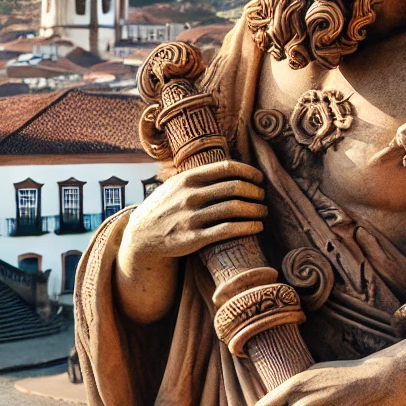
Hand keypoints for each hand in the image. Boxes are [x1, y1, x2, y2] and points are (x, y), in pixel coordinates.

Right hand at [120, 160, 266, 266]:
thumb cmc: (165, 207)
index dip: (248, 172)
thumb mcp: (175, 185)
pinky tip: (257, 226)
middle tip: (263, 196)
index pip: (226, 168)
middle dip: (256, 191)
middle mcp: (190, 196)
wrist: (142, 234)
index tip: (259, 178)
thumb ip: (198, 176)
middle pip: (235, 187)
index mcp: (187, 179)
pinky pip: (228, 230)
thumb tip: (229, 167)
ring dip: (256, 209)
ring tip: (263, 212)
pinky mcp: (194, 238)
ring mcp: (192, 217)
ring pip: (234, 208)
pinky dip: (248, 227)